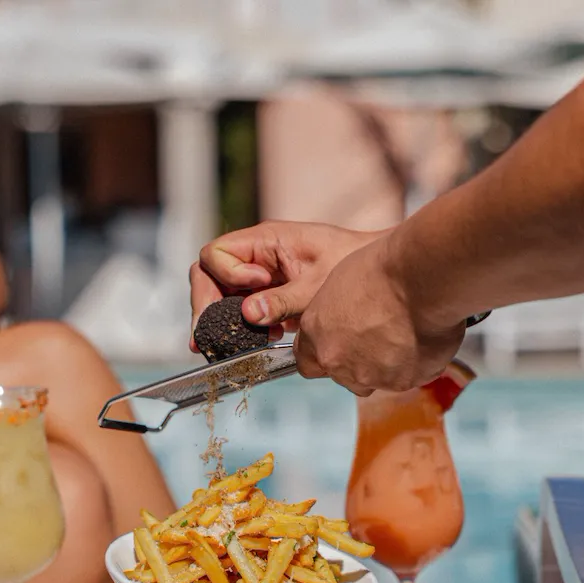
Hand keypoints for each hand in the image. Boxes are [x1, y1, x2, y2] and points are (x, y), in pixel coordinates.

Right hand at [189, 222, 385, 351]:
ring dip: (224, 318)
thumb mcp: (316, 285)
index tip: (255, 288)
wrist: (376, 270)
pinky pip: (241, 306)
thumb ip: (282, 300)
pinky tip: (262, 338)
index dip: (225, 275)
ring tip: (237, 341)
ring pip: (220, 293)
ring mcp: (258, 272)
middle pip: (208, 275)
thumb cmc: (350, 263)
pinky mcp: (267, 290)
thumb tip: (248, 314)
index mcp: (264, 239)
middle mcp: (255, 254)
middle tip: (208, 336)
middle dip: (207, 306)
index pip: (215, 253)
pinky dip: (244, 324)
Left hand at [293, 241, 464, 395]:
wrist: (421, 281)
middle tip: (375, 334)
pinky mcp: (401, 382)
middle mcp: (337, 362)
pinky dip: (408, 365)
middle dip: (354, 361)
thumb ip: (331, 316)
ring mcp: (369, 376)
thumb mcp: (339, 284)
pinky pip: (402, 378)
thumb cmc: (383, 271)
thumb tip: (340, 325)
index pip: (306, 363)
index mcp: (316, 334)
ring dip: (381, 366)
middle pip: (340, 375)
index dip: (323, 354)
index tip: (337, 344)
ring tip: (399, 336)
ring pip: (372, 380)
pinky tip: (417, 340)